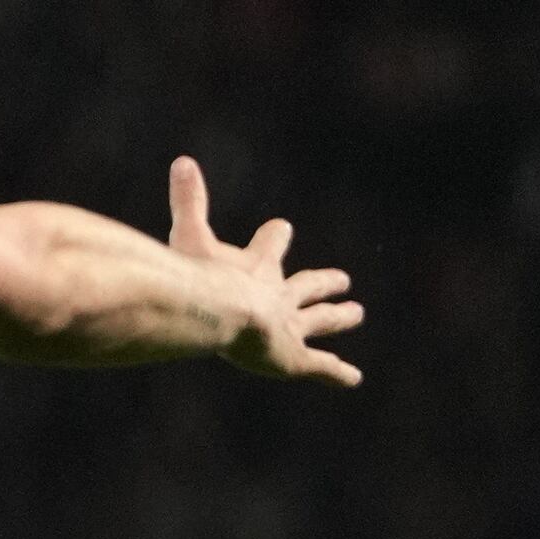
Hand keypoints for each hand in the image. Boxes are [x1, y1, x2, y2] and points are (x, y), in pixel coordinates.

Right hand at [168, 156, 363, 385]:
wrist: (221, 312)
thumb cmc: (199, 276)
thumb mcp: (189, 237)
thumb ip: (188, 203)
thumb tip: (183, 160)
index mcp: (257, 267)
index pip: (270, 246)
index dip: (273, 238)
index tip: (282, 227)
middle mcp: (279, 296)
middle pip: (307, 285)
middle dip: (323, 282)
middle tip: (342, 279)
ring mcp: (290, 328)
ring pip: (321, 321)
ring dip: (338, 317)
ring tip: (356, 314)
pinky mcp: (293, 359)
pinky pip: (320, 366)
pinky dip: (337, 372)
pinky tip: (354, 378)